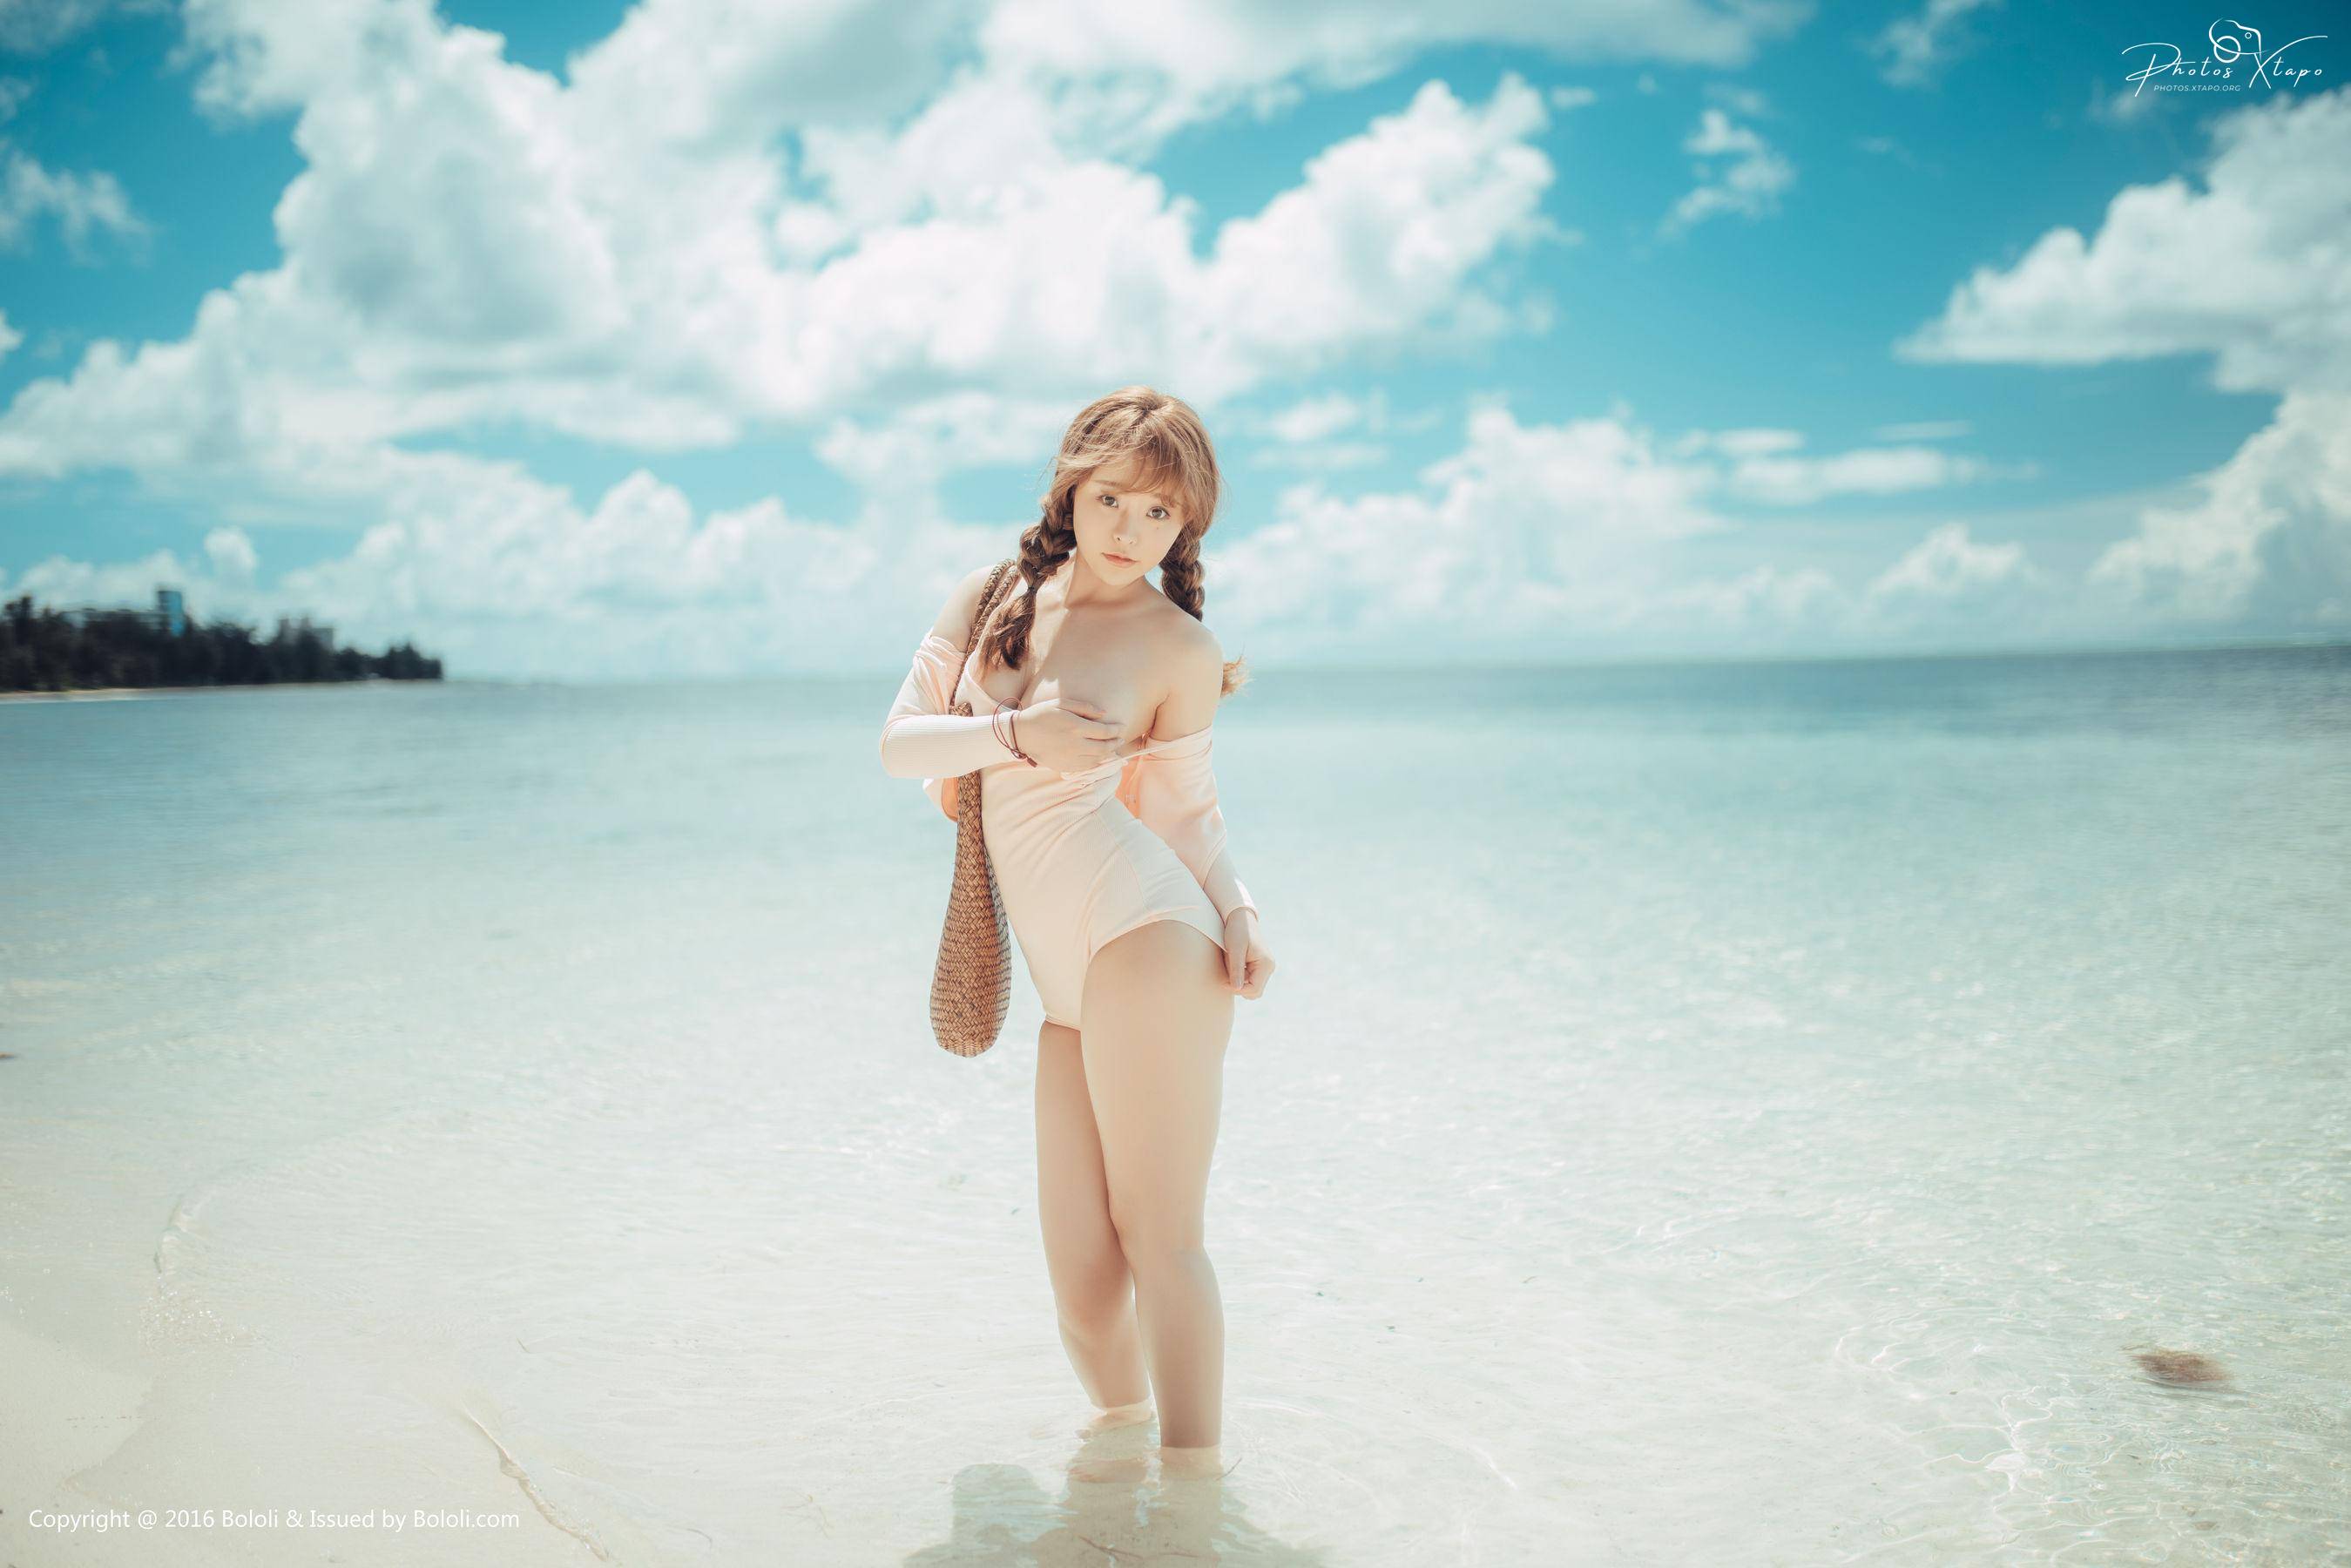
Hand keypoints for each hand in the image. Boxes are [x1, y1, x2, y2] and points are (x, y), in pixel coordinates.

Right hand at [1008, 696, 1150, 774]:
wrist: (1021, 734)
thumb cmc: (1041, 715)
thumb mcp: (1061, 703)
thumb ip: (1084, 708)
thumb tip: (1104, 714)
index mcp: (1076, 727)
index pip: (1105, 732)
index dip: (1116, 730)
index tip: (1121, 727)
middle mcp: (1075, 744)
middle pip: (1104, 748)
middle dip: (1116, 743)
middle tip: (1121, 739)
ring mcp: (1070, 758)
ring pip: (1097, 759)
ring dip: (1108, 754)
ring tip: (1112, 748)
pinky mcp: (1065, 766)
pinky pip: (1086, 767)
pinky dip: (1096, 762)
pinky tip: (1098, 757)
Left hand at [1221, 908, 1272, 999]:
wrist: (1240, 917)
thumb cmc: (1237, 931)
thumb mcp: (1235, 950)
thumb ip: (1236, 969)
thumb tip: (1237, 989)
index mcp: (1265, 964)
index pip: (1253, 989)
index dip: (1237, 990)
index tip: (1223, 982)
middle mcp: (1269, 967)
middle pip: (1254, 991)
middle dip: (1239, 987)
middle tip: (1225, 977)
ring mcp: (1265, 967)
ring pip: (1251, 987)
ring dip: (1239, 982)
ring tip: (1229, 967)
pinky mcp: (1260, 966)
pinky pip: (1250, 979)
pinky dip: (1240, 977)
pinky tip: (1232, 966)